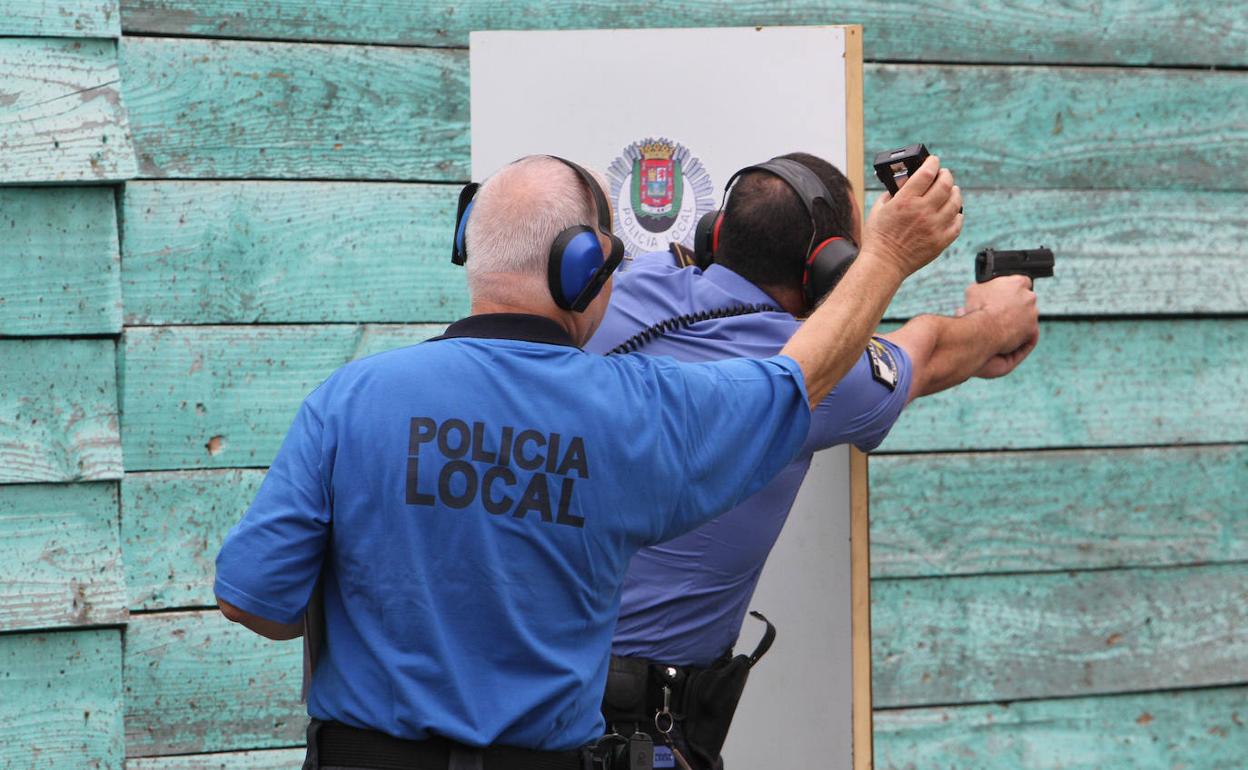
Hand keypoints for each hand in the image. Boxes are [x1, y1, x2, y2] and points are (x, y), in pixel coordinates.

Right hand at [860, 155, 962, 277]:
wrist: (884, 263)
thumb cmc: (878, 237)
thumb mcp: (878, 209)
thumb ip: (893, 193)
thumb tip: (904, 183)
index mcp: (905, 201)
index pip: (927, 173)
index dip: (933, 163)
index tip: (934, 161)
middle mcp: (922, 211)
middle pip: (945, 184)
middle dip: (946, 175)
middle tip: (943, 174)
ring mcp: (934, 226)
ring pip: (955, 202)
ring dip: (955, 192)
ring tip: (951, 190)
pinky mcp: (941, 241)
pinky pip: (957, 223)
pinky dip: (957, 214)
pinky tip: (953, 211)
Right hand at [958, 275, 1038, 377]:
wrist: (983, 330)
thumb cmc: (978, 309)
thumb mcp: (974, 290)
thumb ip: (983, 287)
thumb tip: (981, 289)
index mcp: (1017, 282)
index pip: (1022, 281)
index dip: (1013, 289)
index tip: (1006, 295)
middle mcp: (1029, 296)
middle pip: (1026, 299)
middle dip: (1016, 305)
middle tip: (1003, 312)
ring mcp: (1032, 313)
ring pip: (1028, 316)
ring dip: (1019, 320)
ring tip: (1003, 327)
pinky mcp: (1032, 330)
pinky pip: (1030, 333)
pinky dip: (1022, 335)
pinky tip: (1010, 336)